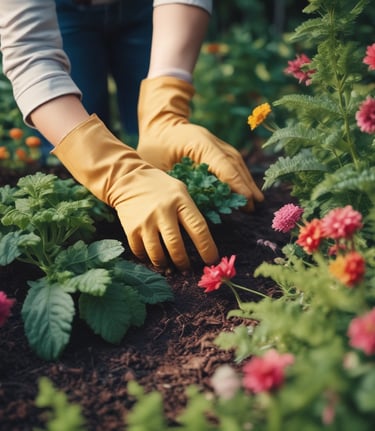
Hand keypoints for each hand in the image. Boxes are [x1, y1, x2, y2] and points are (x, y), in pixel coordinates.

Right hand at [52, 115, 218, 270]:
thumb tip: (203, 242)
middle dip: (183, 262)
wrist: (127, 180)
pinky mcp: (131, 229)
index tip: (211, 261)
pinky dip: (148, 259)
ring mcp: (145, 221)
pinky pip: (141, 252)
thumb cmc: (160, 188)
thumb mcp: (180, 191)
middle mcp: (162, 211)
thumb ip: (190, 212)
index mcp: (180, 200)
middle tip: (188, 269)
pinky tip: (154, 258)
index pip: (198, 228)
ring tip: (171, 267)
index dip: (207, 248)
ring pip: (157, 254)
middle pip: (176, 246)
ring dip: (165, 265)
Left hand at [137, 76, 263, 210]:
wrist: (158, 123)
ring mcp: (215, 142)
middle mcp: (211, 140)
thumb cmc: (153, 145)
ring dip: (246, 180)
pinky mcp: (215, 147)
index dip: (235, 183)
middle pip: (234, 163)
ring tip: (255, 199)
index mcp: (198, 142)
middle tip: (254, 205)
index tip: (246, 199)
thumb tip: (190, 205)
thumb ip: (173, 182)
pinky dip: (239, 175)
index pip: (222, 164)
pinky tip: (245, 187)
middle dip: (245, 184)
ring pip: (236, 161)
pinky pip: (232, 161)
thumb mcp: (156, 164)